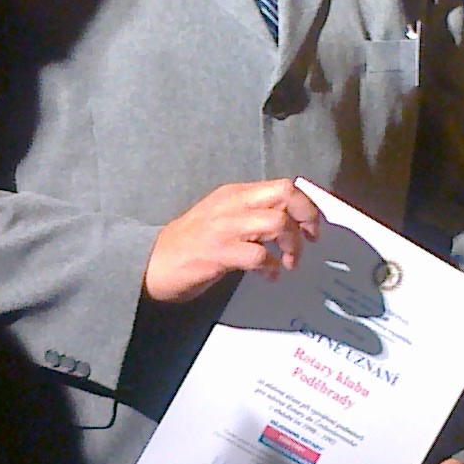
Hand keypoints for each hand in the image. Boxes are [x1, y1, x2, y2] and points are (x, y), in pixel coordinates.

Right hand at [144, 180, 320, 302]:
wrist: (151, 262)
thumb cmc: (189, 245)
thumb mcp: (222, 219)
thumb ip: (251, 216)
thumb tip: (289, 224)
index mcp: (234, 194)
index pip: (282, 186)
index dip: (305, 205)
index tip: (312, 229)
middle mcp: (232, 204)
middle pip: (285, 194)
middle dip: (306, 216)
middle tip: (310, 240)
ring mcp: (224, 227)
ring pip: (276, 223)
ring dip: (292, 246)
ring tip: (288, 263)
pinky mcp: (217, 252)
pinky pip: (258, 255)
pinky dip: (271, 268)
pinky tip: (269, 276)